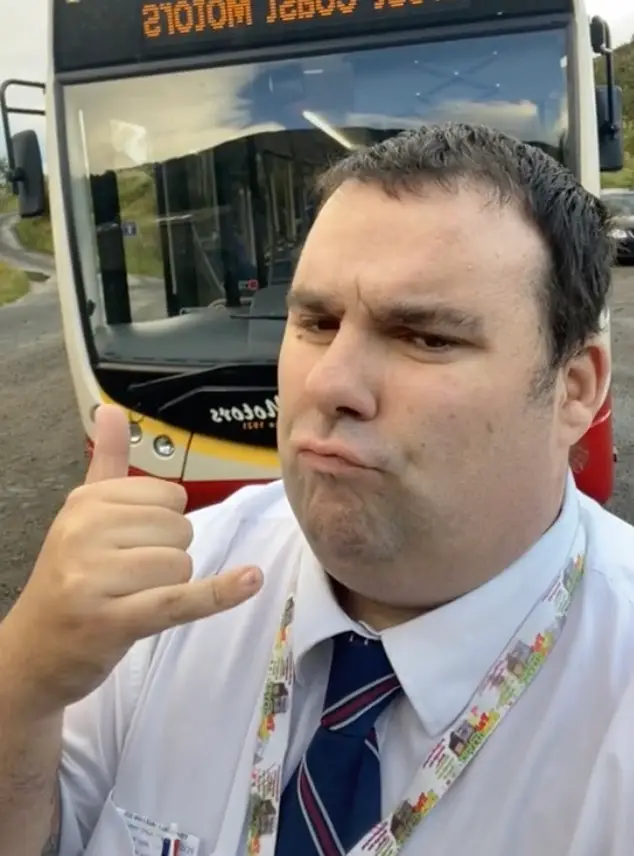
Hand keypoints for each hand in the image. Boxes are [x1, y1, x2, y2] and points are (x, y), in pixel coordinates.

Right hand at [2, 404, 262, 714]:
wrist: (33, 650)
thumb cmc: (68, 578)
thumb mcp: (81, 515)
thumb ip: (106, 462)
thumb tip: (111, 409)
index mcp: (85, 500)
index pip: (169, 496)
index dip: (162, 524)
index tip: (128, 545)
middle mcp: (86, 532)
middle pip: (180, 530)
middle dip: (167, 556)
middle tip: (127, 578)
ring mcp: (96, 577)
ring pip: (181, 565)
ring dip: (168, 586)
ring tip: (128, 598)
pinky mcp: (114, 620)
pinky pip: (180, 599)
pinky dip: (218, 593)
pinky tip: (250, 581)